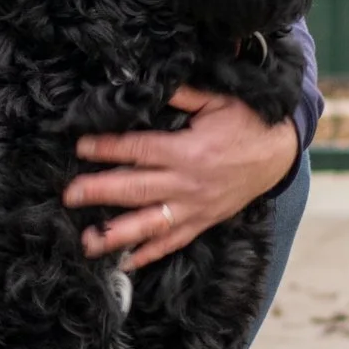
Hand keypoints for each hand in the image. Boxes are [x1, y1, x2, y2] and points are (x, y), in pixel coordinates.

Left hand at [64, 88, 297, 270]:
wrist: (280, 154)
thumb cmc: (247, 122)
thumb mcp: (218, 100)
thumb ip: (182, 95)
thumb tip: (149, 84)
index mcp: (188, 151)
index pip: (139, 149)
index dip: (108, 147)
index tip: (80, 146)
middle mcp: (188, 183)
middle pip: (136, 188)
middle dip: (100, 192)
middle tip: (69, 196)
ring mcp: (194, 207)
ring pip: (150, 224)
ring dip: (117, 234)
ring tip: (87, 242)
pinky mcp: (202, 222)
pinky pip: (173, 242)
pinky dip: (150, 254)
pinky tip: (125, 263)